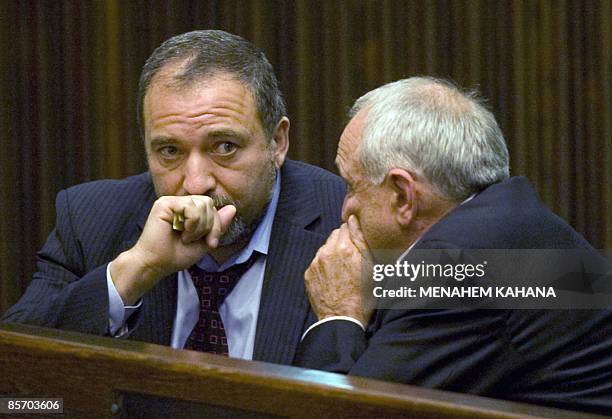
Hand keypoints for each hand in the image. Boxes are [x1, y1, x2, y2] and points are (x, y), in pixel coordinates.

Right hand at [111, 195, 235, 304]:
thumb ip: (218, 226)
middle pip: (209, 203)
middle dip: (209, 225)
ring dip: (199, 226)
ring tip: (186, 237)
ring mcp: (172, 202)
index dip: (217, 225)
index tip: (211, 243)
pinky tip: (180, 232)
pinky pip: (191, 206)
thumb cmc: (176, 255)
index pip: (212, 207)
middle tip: (194, 240)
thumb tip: (232, 208)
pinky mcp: (165, 203)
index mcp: (189, 211)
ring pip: (202, 204)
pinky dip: (192, 223)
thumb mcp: (205, 242)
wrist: (156, 264)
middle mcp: (181, 203)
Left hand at [305, 215, 374, 325]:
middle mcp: (327, 252)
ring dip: (333, 253)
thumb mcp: (371, 266)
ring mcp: (315, 263)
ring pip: (325, 248)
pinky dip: (324, 265)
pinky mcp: (308, 274)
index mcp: (345, 248)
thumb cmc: (363, 295)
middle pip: (334, 235)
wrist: (342, 319)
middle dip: (342, 242)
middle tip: (351, 257)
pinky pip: (317, 262)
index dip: (353, 234)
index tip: (356, 244)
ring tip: (342, 270)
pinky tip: (333, 278)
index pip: (346, 226)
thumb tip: (353, 219)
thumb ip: (361, 239)